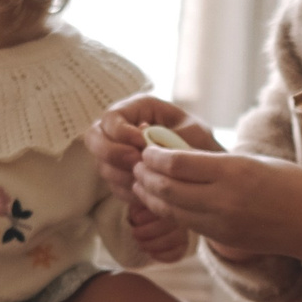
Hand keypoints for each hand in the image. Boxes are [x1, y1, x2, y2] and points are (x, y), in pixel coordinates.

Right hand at [86, 93, 220, 202]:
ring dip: (121, 174)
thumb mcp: (194, 133)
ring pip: (102, 164)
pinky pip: (112, 184)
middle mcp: (121, 128)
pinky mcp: (121, 174)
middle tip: (135, 163)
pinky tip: (146, 192)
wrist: (208, 169)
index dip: (120, 132)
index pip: (111, 117)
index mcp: (138, 108)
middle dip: (111, 153)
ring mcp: (117, 152)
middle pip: (94, 138)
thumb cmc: (201, 143)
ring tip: (146, 179)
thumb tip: (143, 141)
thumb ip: (169, 135)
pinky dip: (127, 190)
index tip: (141, 144)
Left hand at [130, 144, 301, 261]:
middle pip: (166, 188)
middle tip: (137, 164)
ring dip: (150, 195)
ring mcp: (221, 224)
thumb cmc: (291, 185)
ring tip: (141, 182)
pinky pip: (185, 224)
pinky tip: (160, 201)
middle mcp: (223, 200)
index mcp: (233, 172)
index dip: (154, 155)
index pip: (176, 163)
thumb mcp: (254, 161)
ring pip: (170, 210)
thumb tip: (177, 155)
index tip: (147, 148)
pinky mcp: (221, 240)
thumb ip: (215, 161)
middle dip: (145, 175)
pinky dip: (167, 211)